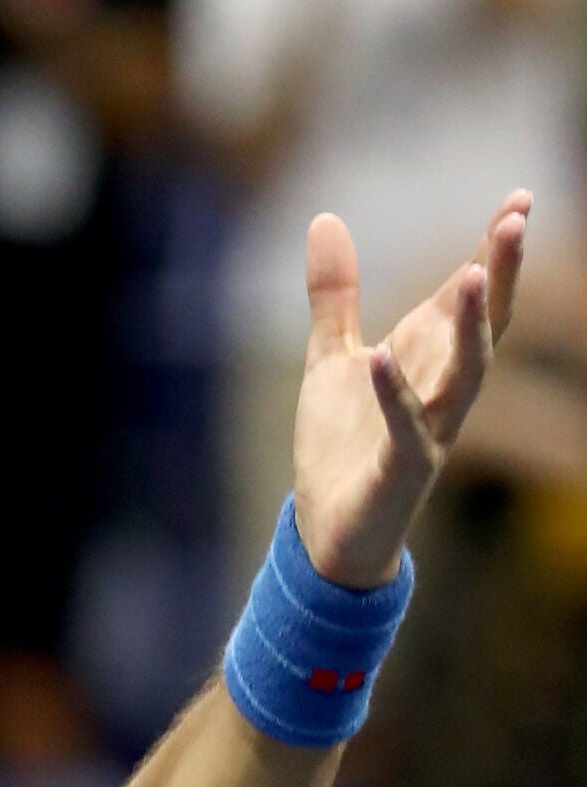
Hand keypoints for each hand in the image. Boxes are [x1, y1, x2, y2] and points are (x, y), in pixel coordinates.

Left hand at [291, 191, 530, 587]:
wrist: (327, 530)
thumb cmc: (342, 443)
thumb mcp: (331, 356)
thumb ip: (335, 295)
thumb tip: (326, 219)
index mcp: (428, 359)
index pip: (469, 297)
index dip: (492, 251)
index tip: (518, 199)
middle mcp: (440, 390)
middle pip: (483, 326)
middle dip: (501, 275)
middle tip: (517, 219)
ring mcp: (430, 431)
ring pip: (465, 375)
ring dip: (472, 328)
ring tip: (475, 275)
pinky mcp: (402, 469)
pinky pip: (407, 428)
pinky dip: (394, 394)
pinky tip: (381, 356)